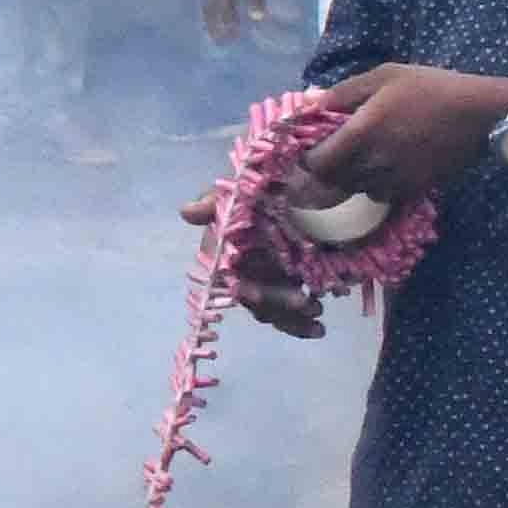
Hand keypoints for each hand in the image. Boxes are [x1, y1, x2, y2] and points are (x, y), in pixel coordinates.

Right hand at [180, 194, 325, 339]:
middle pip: (249, 295)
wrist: (321, 180)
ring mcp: (269, 275)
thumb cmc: (276, 181)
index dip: (238, 286)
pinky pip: (290, 312)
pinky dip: (301, 323)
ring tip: (315, 312)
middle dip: (274, 303)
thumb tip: (186, 212)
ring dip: (289, 317)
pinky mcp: (293, 282)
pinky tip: (317, 327)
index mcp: (230, 244)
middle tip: (303, 303)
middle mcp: (245, 263)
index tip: (253, 296)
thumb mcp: (247, 186)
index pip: (225, 272)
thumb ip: (219, 200)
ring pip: (269, 308)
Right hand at [197, 0, 293, 44]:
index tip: (221, 39)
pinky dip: (234, 5)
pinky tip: (242, 14)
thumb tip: (256, 18)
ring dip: (227, 14)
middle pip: (214, 4)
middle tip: (226, 39)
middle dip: (218, 22)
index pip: (211, 6)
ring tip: (235, 30)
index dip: (214, 24)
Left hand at [292, 62, 507, 205]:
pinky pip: (385, 196)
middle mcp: (375, 162)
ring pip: (359, 190)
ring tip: (359, 161)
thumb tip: (310, 101)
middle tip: (332, 156)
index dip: (308, 160)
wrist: (480, 111)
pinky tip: (384, 169)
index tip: (310, 150)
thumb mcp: (385, 76)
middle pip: (335, 181)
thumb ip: (344, 91)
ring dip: (352, 180)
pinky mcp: (417, 187)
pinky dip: (377, 186)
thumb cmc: (431, 87)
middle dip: (328, 171)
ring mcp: (397, 178)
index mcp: (361, 133)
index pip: (318, 163)